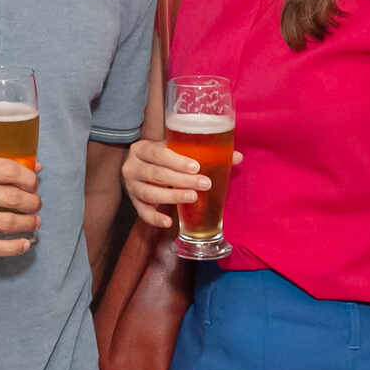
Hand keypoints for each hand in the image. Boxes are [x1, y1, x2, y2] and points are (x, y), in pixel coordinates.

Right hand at [0, 153, 40, 255]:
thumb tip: (35, 166)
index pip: (10, 172)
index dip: (29, 179)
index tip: (34, 183)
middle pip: (13, 198)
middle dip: (33, 202)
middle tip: (36, 203)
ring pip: (8, 223)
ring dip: (29, 223)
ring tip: (34, 221)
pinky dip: (14, 247)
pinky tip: (24, 243)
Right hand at [122, 137, 241, 228]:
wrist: (140, 167)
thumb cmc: (163, 158)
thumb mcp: (177, 150)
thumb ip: (204, 152)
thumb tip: (238, 157)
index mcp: (142, 148)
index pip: (157, 152)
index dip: (176, 160)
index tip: (196, 167)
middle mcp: (132, 167)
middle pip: (155, 174)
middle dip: (181, 180)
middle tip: (204, 184)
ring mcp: (131, 186)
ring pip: (149, 193)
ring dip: (172, 196)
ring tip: (192, 197)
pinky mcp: (133, 202)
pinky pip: (142, 212)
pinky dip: (155, 218)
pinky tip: (169, 221)